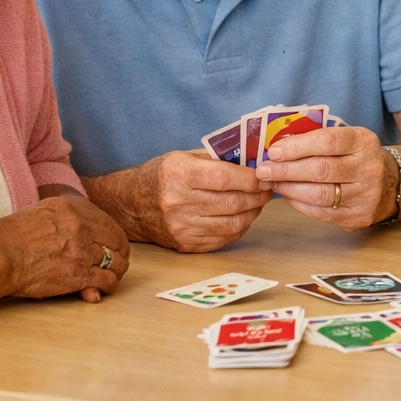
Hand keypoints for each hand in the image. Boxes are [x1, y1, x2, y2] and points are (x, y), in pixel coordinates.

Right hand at [0, 194, 129, 302]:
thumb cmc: (8, 238)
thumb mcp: (37, 213)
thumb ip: (60, 219)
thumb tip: (73, 231)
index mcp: (70, 208)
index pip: (104, 220)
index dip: (113, 234)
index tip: (113, 242)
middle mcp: (80, 227)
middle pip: (115, 239)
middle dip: (120, 251)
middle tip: (119, 259)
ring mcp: (82, 250)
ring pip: (116, 260)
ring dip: (117, 269)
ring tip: (113, 275)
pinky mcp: (79, 274)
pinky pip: (107, 280)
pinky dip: (109, 285)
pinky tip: (104, 288)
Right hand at [132, 150, 271, 252]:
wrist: (132, 205)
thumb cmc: (162, 176)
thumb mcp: (184, 157)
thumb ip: (217, 159)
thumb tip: (254, 162)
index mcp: (178, 174)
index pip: (224, 178)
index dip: (251, 178)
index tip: (265, 175)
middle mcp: (178, 202)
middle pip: (232, 202)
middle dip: (258, 195)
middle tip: (268, 188)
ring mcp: (182, 227)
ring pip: (232, 223)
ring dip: (252, 212)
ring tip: (257, 201)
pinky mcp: (186, 244)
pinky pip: (224, 238)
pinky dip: (239, 227)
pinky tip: (242, 215)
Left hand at [255, 127, 392, 230]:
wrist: (389, 183)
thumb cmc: (355, 157)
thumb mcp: (346, 139)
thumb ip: (317, 140)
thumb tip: (277, 148)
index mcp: (364, 142)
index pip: (327, 141)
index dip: (297, 146)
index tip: (274, 151)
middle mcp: (368, 168)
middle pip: (321, 169)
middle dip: (286, 170)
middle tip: (264, 170)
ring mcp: (366, 195)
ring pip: (320, 194)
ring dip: (290, 189)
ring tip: (272, 183)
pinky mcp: (358, 216)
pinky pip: (322, 213)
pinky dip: (299, 204)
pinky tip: (287, 196)